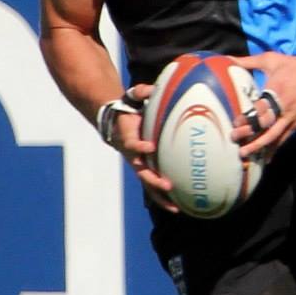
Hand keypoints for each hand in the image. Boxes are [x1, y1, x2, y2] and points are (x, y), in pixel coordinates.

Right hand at [108, 82, 176, 211]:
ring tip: (176, 208)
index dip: (140, 147)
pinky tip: (180, 205)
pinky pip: (154, 185)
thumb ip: (141, 92)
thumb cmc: (129, 108)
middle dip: (154, 180)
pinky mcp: (145, 168)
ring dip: (160, 196)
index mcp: (128, 138)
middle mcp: (132, 155)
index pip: (133, 145)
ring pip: (148, 184)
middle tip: (168, 185)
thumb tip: (154, 87)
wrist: (114, 121)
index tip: (150, 147)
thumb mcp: (132, 97)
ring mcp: (138, 164)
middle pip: (141, 171)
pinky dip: (164, 196)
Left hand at [232, 51, 295, 160]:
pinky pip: (284, 139)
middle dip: (249, 134)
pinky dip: (275, 149)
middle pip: (264, 125)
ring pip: (274, 136)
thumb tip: (228, 59)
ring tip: (245, 154)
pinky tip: (266, 158)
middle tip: (234, 139)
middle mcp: (283, 108)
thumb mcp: (272, 59)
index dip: (246, 118)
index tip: (234, 123)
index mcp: (275, 91)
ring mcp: (291, 118)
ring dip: (259, 146)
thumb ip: (249, 61)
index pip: (258, 109)